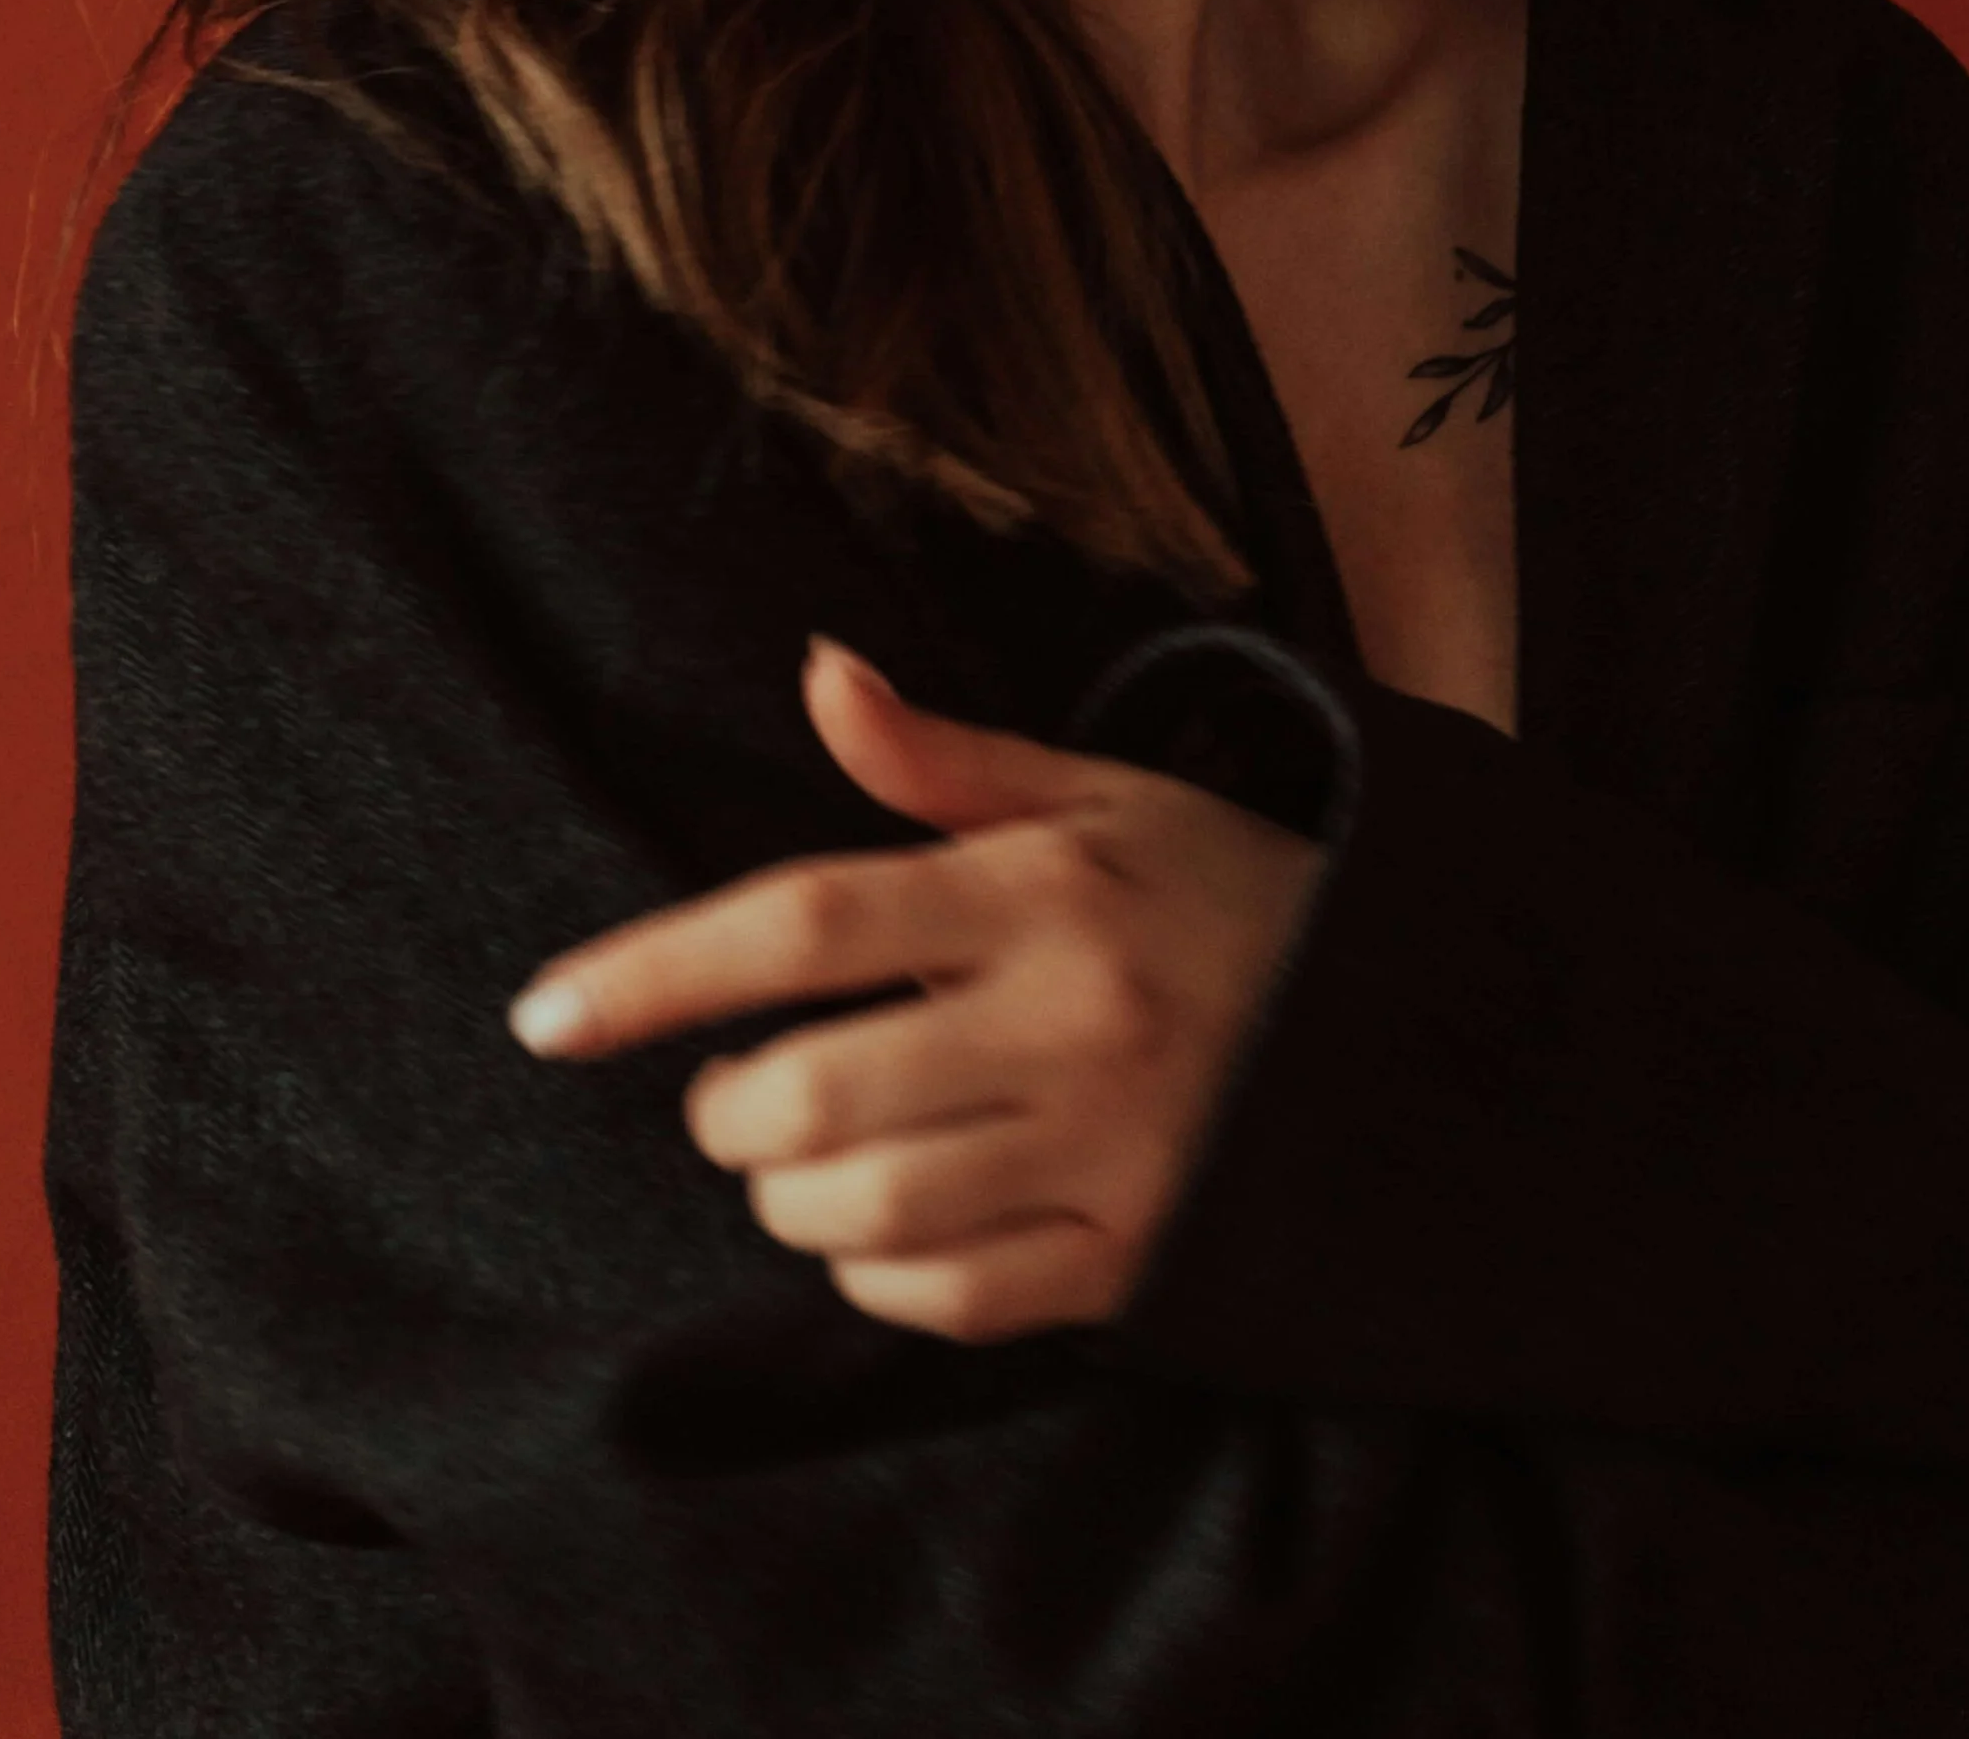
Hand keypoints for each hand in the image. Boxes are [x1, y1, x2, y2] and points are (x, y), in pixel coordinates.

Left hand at [503, 635, 1326, 1342]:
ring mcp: (1111, 1146)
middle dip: (731, 1110)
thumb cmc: (1221, 888)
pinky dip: (881, 1276)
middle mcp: (1071, 1018)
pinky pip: (954, 1298)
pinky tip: (885, 1230)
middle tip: (735, 1095)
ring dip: (794, 1196)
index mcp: (1042, 888)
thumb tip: (816, 668)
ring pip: (870, 1210)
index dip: (658, 970)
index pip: (807, 922)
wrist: (1421, 1023)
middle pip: (817, 1091)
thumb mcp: (1098, 795)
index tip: (546, 1015)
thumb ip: (942, 759)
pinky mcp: (1140, 1255)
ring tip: (804, 1157)